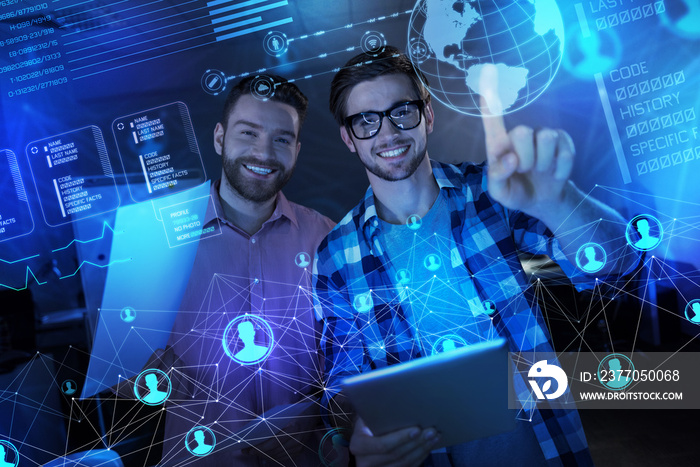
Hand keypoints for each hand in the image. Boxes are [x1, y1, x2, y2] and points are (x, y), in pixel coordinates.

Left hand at [241, 419, 312, 461]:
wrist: (312, 414)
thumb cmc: (294, 411)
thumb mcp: (282, 412)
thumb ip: (270, 422)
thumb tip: (254, 432)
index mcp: (292, 427)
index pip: (273, 442)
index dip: (259, 447)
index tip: (248, 448)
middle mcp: (296, 439)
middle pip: (274, 450)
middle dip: (258, 452)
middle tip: (247, 451)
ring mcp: (299, 446)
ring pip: (277, 456)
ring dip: (264, 455)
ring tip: (253, 452)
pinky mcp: (299, 450)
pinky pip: (283, 457)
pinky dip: (272, 456)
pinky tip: (265, 454)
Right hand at [350, 418, 438, 466]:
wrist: (362, 439)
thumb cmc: (367, 422)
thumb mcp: (366, 416)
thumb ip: (376, 412)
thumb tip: (397, 399)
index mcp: (358, 445)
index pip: (382, 445)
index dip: (400, 438)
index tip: (416, 429)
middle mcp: (365, 461)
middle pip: (396, 454)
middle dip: (417, 442)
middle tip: (432, 430)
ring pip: (405, 463)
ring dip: (422, 449)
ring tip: (434, 436)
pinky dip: (421, 455)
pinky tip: (429, 445)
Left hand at [479, 65, 575, 219]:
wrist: (543, 201)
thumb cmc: (515, 191)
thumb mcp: (500, 193)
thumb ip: (498, 177)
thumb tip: (511, 159)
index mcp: (499, 145)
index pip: (493, 119)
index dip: (490, 95)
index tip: (487, 69)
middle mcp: (520, 135)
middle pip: (523, 132)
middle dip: (525, 158)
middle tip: (524, 171)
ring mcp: (543, 136)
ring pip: (547, 138)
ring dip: (543, 164)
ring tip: (539, 172)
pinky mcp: (563, 142)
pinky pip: (565, 152)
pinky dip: (559, 170)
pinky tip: (553, 174)